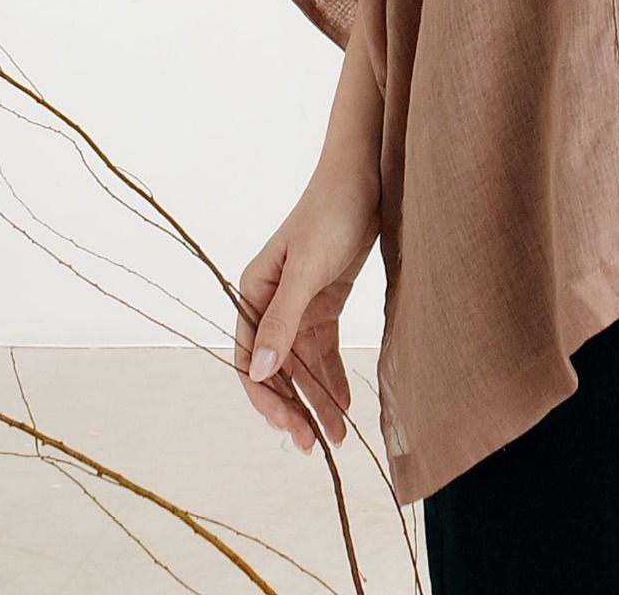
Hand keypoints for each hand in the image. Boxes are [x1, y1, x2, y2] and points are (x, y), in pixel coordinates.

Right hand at [234, 163, 380, 454]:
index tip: (293, 428)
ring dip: (317, 399)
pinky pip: (324, 349)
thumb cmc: (332, 212)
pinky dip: (333, 375)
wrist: (368, 175)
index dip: (269, 399)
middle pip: (277, 368)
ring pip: (302, 364)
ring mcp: (299, 303)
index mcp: (253, 292)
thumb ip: (283, 321)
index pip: (251, 360)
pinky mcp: (325, 300)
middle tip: (318, 444)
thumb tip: (259, 373)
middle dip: (295, 408)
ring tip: (337, 436)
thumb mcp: (309, 269)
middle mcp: (270, 301)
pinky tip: (344, 403)